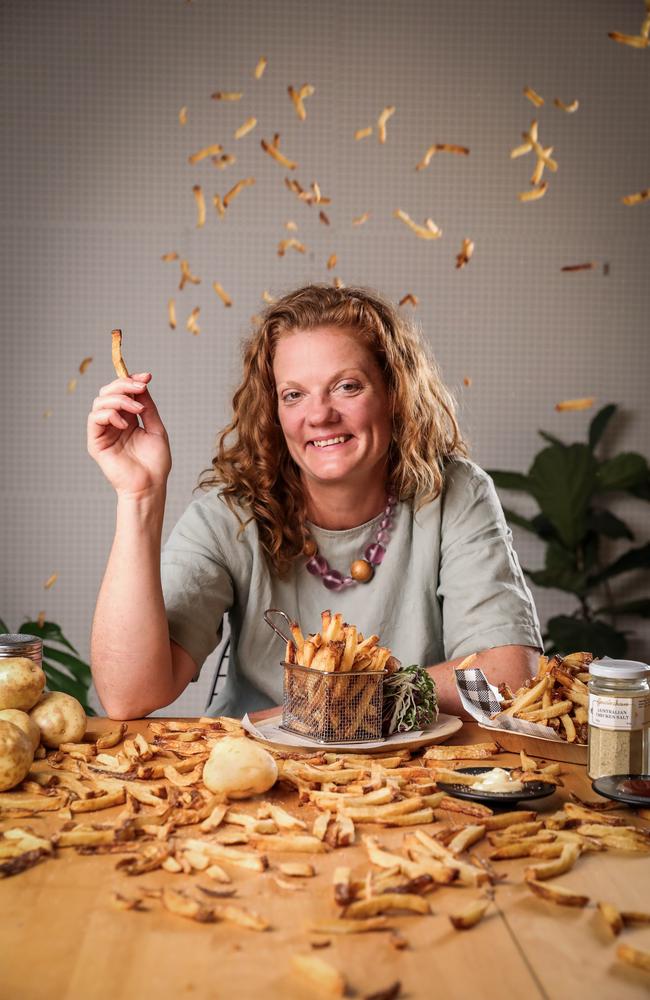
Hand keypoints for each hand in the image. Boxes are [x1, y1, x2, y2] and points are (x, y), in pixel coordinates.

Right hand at [87, 372, 171, 498]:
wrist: (150, 485)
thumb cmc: (155, 463)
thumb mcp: (156, 429)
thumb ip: (148, 408)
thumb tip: (142, 386)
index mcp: (128, 419)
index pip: (123, 393)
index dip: (131, 380)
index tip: (147, 376)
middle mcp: (113, 423)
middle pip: (108, 392)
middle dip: (124, 385)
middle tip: (141, 387)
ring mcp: (103, 432)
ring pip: (100, 402)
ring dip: (120, 399)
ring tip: (137, 410)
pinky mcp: (95, 442)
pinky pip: (94, 419)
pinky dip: (109, 414)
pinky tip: (125, 424)